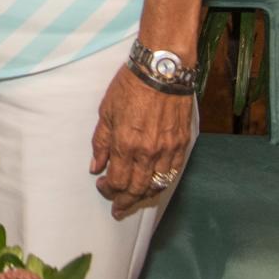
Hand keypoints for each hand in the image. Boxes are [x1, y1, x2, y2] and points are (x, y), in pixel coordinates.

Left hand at [89, 66, 193, 218]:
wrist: (162, 71)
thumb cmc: (130, 86)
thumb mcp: (106, 112)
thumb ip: (101, 142)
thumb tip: (96, 166)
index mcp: (125, 144)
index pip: (117, 181)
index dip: (108, 190)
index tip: (102, 186)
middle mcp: (148, 152)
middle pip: (137, 189)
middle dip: (125, 201)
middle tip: (118, 208)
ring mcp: (168, 150)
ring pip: (157, 185)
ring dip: (144, 195)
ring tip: (135, 199)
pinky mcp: (182, 144)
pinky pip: (172, 172)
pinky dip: (162, 182)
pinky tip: (154, 184)